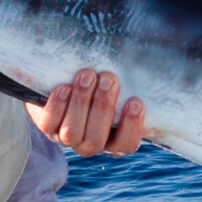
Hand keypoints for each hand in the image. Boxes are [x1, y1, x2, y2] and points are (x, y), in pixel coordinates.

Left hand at [28, 69, 145, 156]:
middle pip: (96, 139)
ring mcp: (67, 138)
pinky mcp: (47, 129)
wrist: (62, 81)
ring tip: (86, 76)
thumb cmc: (100, 80)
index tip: (136, 102)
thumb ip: (128, 81)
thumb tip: (155, 57)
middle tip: (108, 79)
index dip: (132, 127)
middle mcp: (91, 143)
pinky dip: (57, 106)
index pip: (127, 144)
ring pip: (72, 133)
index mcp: (114, 138)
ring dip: (81, 103)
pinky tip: (64, 87)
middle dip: (103, 107)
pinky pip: (49, 124)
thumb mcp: (115, 83)